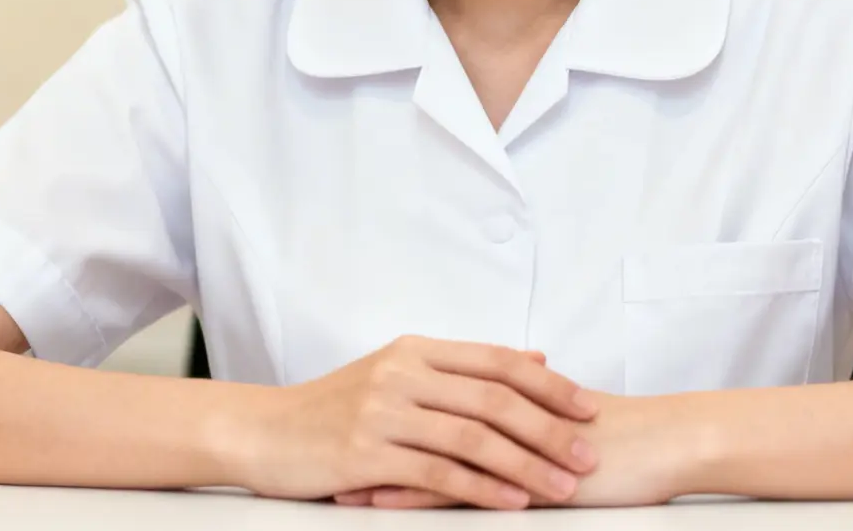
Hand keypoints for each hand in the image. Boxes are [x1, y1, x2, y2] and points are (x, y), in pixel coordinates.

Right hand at [221, 335, 601, 509]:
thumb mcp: (399, 372)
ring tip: (562, 487)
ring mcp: (384, 413)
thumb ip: (465, 367)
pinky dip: (482, 489)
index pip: (496, 362)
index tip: (588, 408)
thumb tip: (535, 358)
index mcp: (415, 350)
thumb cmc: (334, 408)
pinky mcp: (368, 454)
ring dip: (526, 465)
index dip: (548, 385)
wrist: (264, 432)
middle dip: (549, 429)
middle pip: (493, 399)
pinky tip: (512, 503)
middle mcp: (402, 374)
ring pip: (473, 437)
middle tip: (588, 455)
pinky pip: (439, 473)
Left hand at [339, 390, 709, 508]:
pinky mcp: (521, 474)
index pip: (433, 395)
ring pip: (430, 449)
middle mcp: (501, 409)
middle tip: (323, 450)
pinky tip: (383, 502)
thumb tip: (492, 409)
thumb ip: (521, 409)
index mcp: (507, 390)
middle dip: (370, 434)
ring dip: (382, 468)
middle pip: (420, 417)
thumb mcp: (559, 419)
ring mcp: (508, 440)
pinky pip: (460, 484)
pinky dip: (417, 494)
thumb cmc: (619, 436)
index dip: (389, 406)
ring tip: (338, 482)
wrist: (667, 443)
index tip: (344, 420)